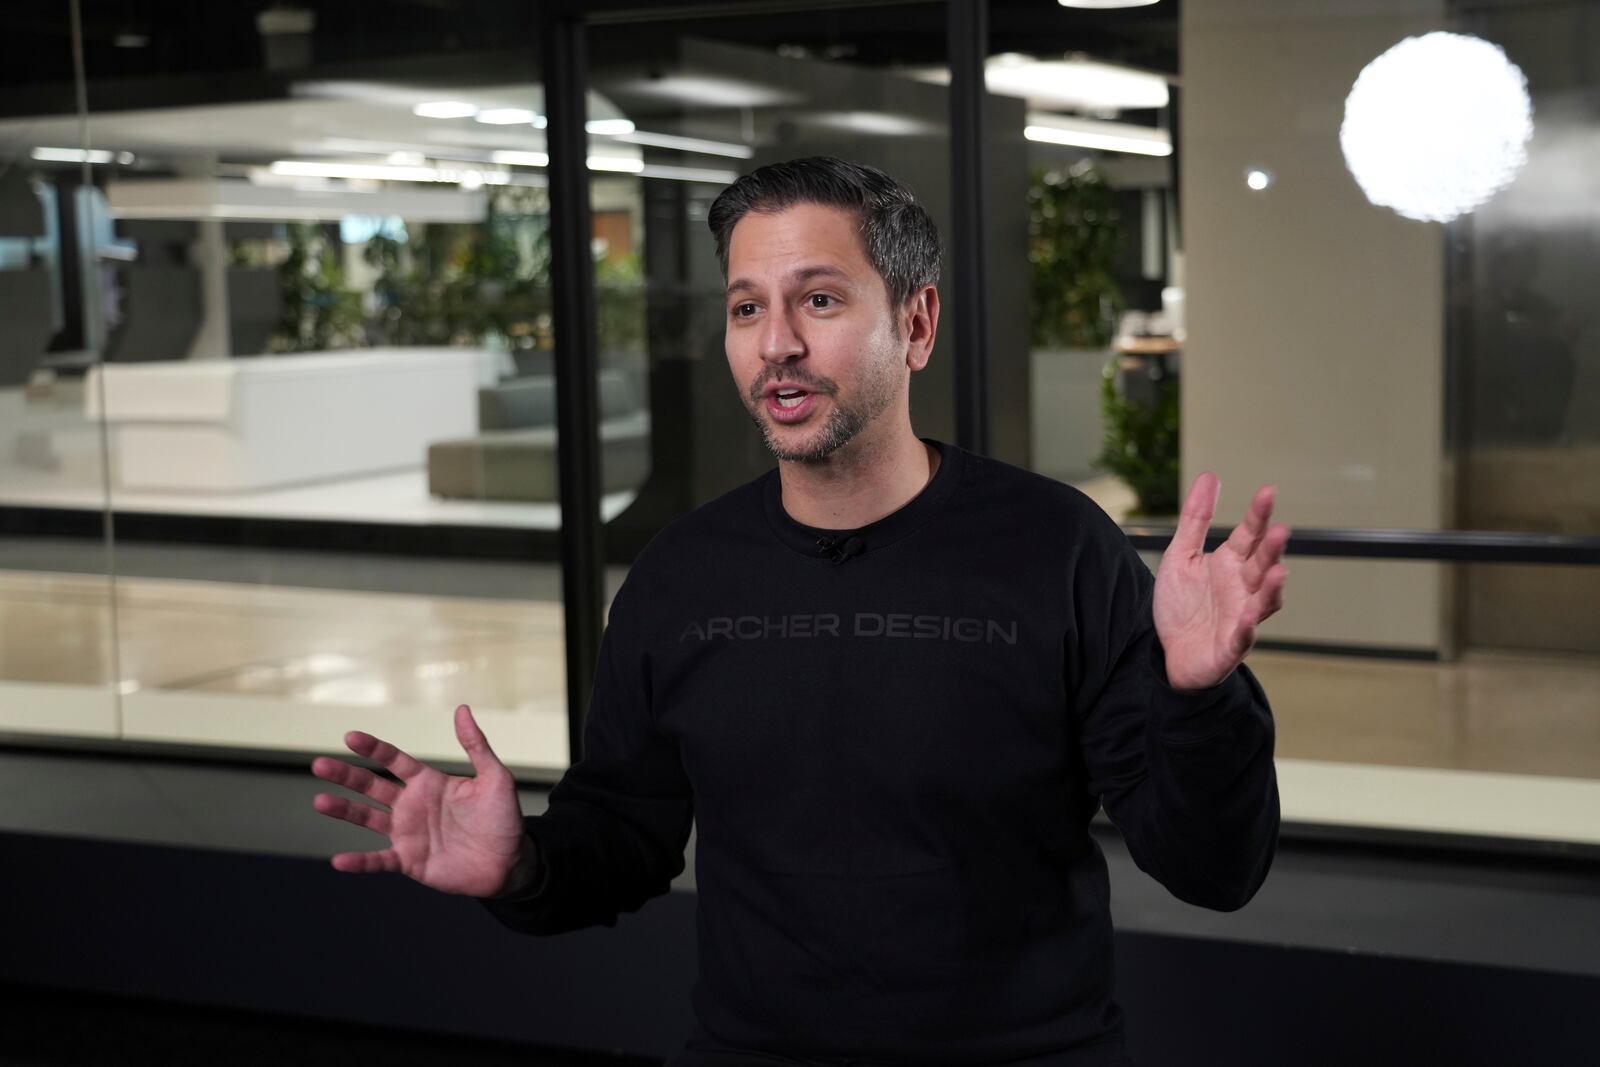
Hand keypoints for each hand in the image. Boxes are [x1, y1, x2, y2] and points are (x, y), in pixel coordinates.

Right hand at [310, 704, 531, 896]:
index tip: (351, 736)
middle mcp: (412, 805)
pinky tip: (339, 861)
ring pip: (368, 819)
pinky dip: (360, 862)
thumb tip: (462, 709)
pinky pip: (379, 860)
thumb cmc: (504, 818)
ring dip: (344, 810)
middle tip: (319, 764)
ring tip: (320, 801)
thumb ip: (476, 745)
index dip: (374, 749)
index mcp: (429, 783)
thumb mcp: (495, 777)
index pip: (394, 761)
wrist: (510, 862)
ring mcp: (408, 834)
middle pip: (372, 786)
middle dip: (346, 775)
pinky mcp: (410, 861)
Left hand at [1153, 473, 1289, 690]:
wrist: (1168, 652)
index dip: (1258, 515)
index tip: (1268, 491)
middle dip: (1272, 549)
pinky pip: (1242, 637)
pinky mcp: (1230, 646)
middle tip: (1280, 530)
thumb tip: (1210, 475)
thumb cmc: (1181, 605)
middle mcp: (1242, 588)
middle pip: (1262, 565)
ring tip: (1277, 572)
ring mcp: (1241, 617)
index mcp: (1230, 564)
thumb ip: (1196, 519)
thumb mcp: (1181, 555)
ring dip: (1271, 588)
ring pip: (1264, 601)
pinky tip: (1248, 616)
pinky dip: (1246, 628)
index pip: (1249, 535)